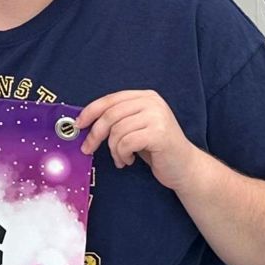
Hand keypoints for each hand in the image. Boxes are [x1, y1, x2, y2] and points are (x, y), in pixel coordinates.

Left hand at [75, 89, 204, 193]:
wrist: (185, 168)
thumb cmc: (156, 149)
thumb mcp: (136, 127)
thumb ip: (117, 119)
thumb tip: (85, 120)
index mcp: (145, 96)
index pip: (110, 99)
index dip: (90, 111)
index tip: (78, 125)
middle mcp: (152, 102)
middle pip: (110, 114)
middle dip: (95, 134)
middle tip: (88, 148)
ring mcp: (157, 116)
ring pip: (117, 131)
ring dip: (113, 150)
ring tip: (121, 158)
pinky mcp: (159, 133)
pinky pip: (126, 143)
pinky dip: (122, 155)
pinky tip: (129, 160)